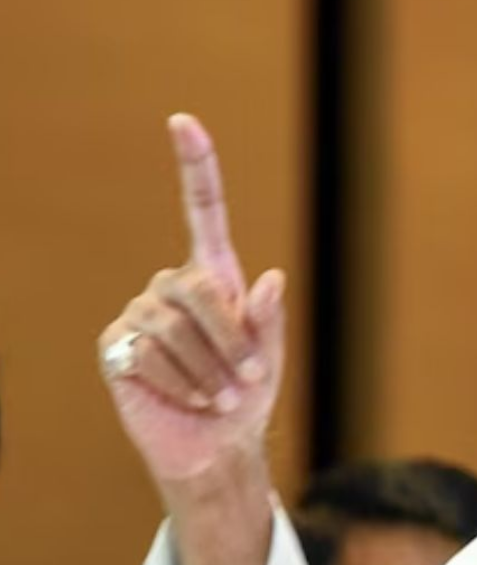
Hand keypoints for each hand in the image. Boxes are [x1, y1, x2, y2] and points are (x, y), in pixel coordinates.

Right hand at [98, 114, 286, 482]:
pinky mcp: (117, 344)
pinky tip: (189, 399)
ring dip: (208, 369)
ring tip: (219, 396)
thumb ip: (268, 321)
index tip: (184, 121)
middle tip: (247, 380)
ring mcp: (141, 312)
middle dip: (231, 340)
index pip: (202, 211)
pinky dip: (180, 382)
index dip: (196, 167)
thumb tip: (270, 278)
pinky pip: (149, 352)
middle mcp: (173, 286)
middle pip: (200, 290)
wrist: (214, 444)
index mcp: (215, 276)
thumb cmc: (246, 396)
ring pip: (174, 327)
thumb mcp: (269, 358)